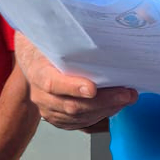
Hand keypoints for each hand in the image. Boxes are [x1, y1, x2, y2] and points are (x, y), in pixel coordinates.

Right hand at [19, 37, 134, 129]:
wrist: (33, 58)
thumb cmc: (47, 46)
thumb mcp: (53, 37)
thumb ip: (70, 41)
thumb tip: (99, 36)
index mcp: (37, 71)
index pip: (52, 83)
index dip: (73, 88)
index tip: (93, 89)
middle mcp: (40, 94)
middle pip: (71, 105)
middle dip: (103, 101)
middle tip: (126, 94)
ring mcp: (47, 109)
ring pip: (78, 117)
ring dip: (106, 110)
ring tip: (126, 99)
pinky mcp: (57, 118)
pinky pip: (80, 124)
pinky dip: (100, 116)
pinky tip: (114, 107)